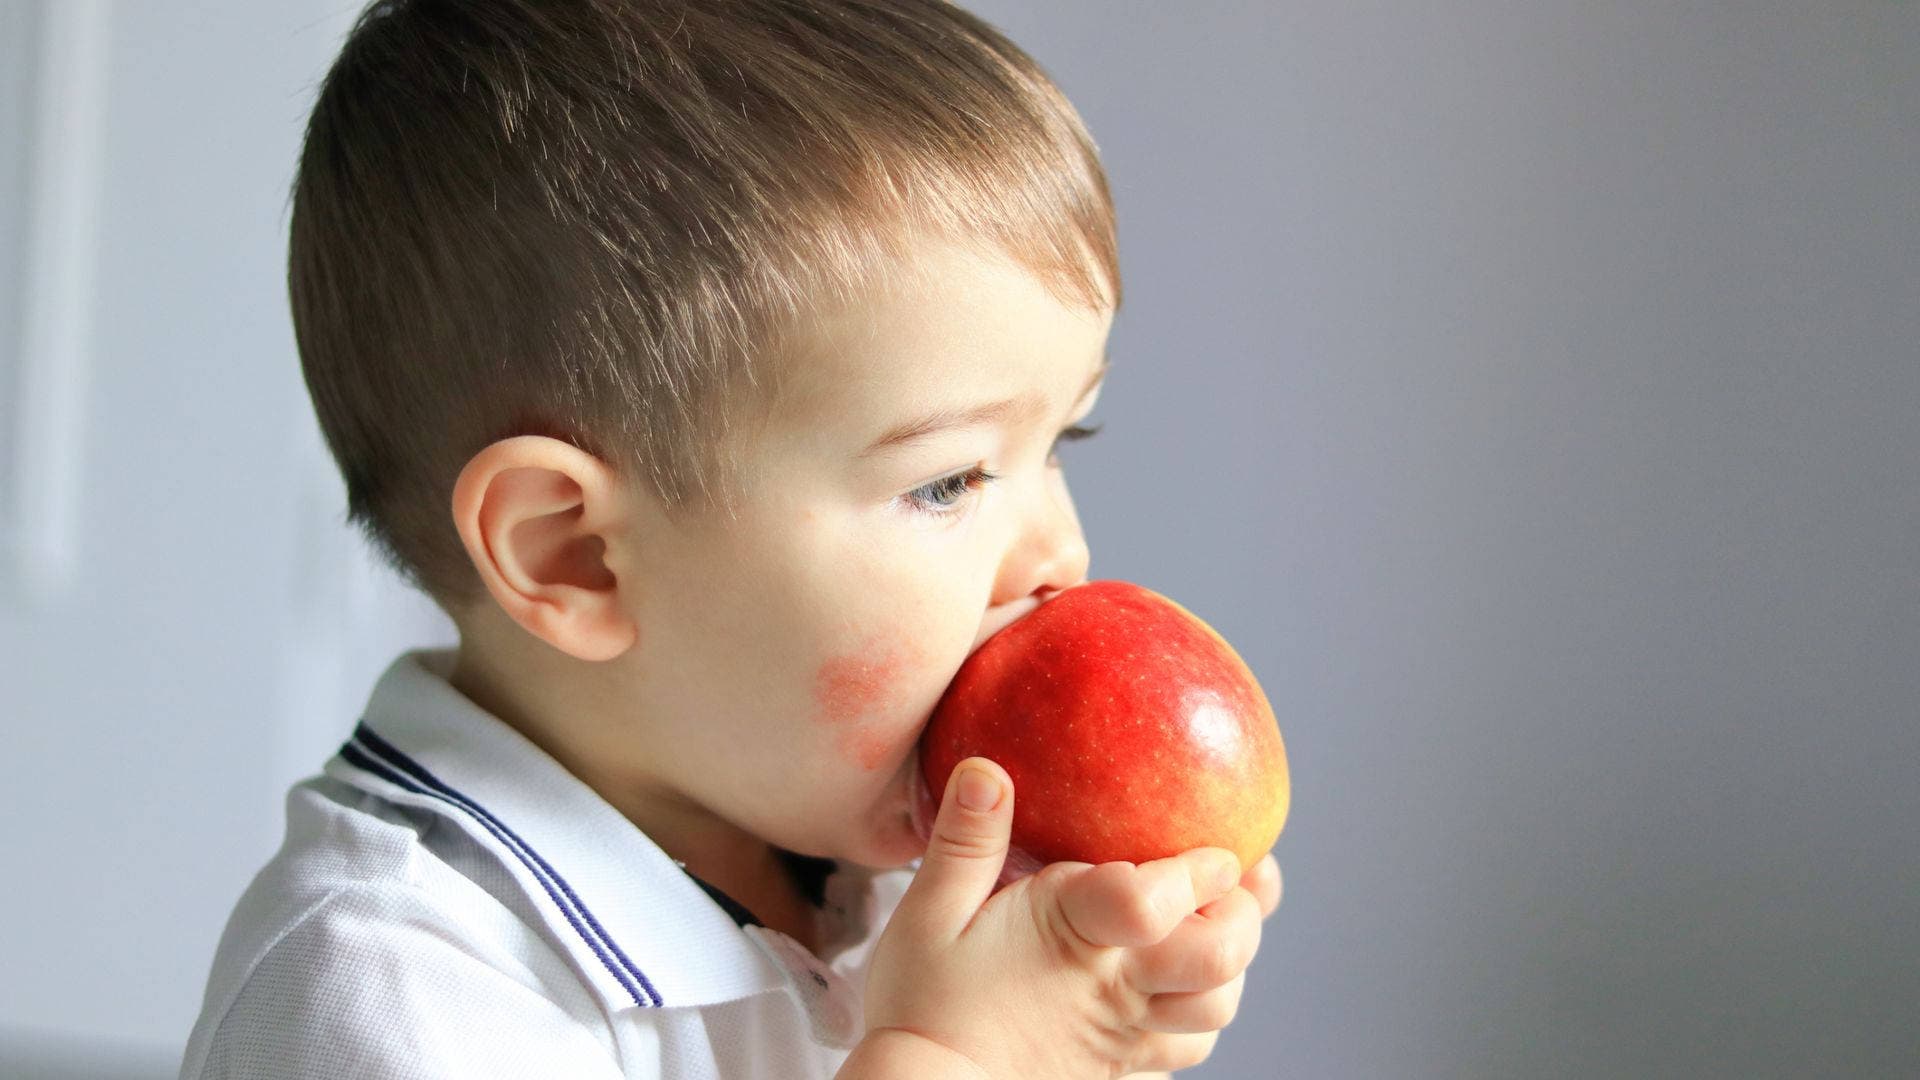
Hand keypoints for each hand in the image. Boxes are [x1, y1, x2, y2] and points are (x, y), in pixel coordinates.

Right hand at [858, 758, 1264, 1077]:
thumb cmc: (924, 1005)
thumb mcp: (929, 913)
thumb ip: (966, 841)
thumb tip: (988, 769)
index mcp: (1074, 935)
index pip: (1156, 901)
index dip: (1202, 871)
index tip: (1219, 849)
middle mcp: (1115, 987)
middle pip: (1219, 960)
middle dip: (1243, 916)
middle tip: (1236, 882)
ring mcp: (1124, 1037)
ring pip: (1215, 1010)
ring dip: (1227, 968)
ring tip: (1208, 929)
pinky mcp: (1120, 1072)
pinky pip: (1182, 1051)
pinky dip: (1192, 1018)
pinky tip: (1169, 990)